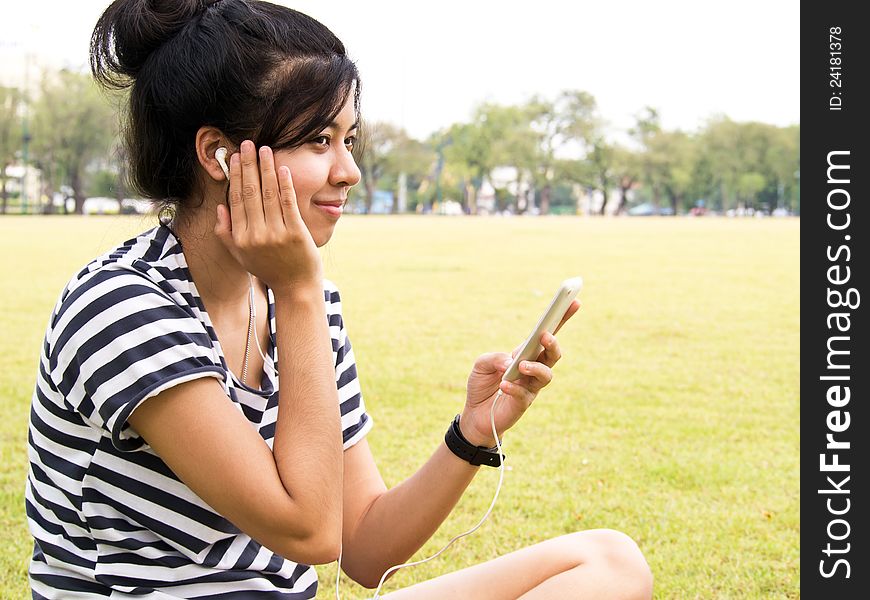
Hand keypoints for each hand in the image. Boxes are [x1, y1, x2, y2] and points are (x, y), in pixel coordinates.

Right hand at [214, 140, 321, 292]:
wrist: (296, 287)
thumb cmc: (268, 269)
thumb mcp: (241, 256)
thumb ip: (226, 233)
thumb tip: (220, 207)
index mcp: (239, 238)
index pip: (236, 199)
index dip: (236, 176)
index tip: (235, 158)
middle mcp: (255, 236)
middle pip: (250, 192)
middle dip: (248, 165)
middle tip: (248, 144)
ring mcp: (275, 234)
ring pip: (268, 194)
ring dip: (266, 168)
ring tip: (265, 149)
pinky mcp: (295, 233)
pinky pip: (287, 203)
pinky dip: (284, 184)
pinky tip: (282, 169)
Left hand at [459, 300, 579, 447]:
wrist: (474, 415)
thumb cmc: (481, 385)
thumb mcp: (481, 364)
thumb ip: (494, 358)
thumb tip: (509, 362)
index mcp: (525, 353)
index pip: (547, 333)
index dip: (561, 318)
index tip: (574, 301)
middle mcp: (533, 368)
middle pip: (553, 353)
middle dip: (553, 343)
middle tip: (544, 336)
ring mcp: (531, 387)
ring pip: (546, 375)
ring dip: (535, 367)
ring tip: (520, 366)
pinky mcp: (523, 404)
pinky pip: (525, 394)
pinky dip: (514, 388)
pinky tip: (504, 385)